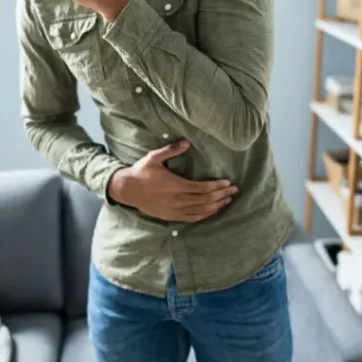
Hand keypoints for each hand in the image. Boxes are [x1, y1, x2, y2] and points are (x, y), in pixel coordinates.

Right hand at [107, 141, 238, 221]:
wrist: (127, 190)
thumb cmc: (141, 172)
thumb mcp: (154, 157)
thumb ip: (171, 150)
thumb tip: (187, 142)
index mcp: (175, 185)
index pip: (202, 188)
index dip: (217, 186)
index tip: (228, 182)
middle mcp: (177, 200)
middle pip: (205, 200)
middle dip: (221, 195)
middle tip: (234, 190)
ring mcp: (174, 210)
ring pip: (201, 211)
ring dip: (216, 206)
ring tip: (227, 200)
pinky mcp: (171, 216)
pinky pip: (192, 219)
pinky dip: (205, 215)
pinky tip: (212, 211)